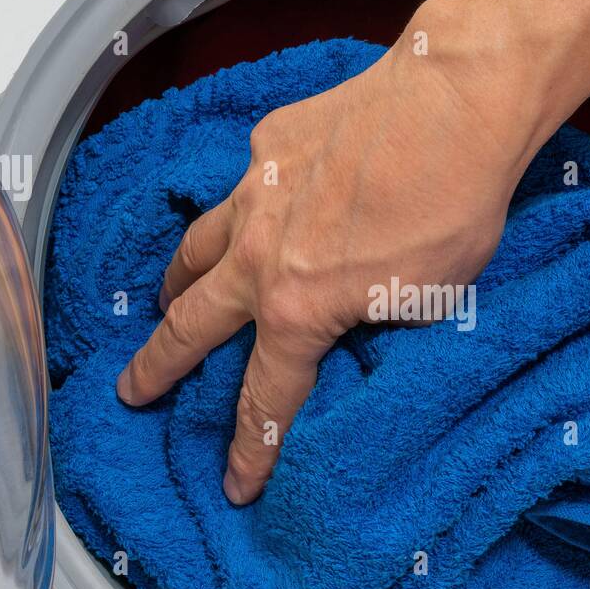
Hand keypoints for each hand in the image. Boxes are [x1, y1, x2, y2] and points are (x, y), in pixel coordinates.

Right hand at [117, 17, 536, 504]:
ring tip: (167, 301)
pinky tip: (250, 211)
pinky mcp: (269, 143)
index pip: (263, 398)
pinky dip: (235, 212)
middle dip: (159, 368)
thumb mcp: (424, 302)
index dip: (249, 449)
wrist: (455, 104)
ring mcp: (255, 194)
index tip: (235, 484)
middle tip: (134, 391)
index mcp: (297, 309)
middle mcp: (258, 257)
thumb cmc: (454, 208)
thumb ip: (370, 324)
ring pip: (194, 250)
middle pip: (191, 327)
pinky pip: (238, 189)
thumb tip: (352, 326)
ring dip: (176, 285)